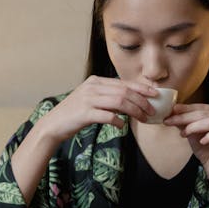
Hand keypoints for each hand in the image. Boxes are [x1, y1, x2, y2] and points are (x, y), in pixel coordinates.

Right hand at [38, 76, 156, 144]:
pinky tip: (121, 126)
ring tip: (143, 119)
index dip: (142, 88)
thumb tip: (131, 102)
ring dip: (135, 111)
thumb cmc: (75, 114)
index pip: (124, 83)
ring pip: (119, 102)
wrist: (53, 125)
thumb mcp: (92, 100)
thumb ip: (109, 98)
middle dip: (142, 101)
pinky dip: (118, 121)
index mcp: (96, 81)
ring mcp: (88, 99)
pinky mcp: (85, 113)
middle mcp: (92, 87)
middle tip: (152, 111)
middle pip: (124, 91)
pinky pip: (108, 116)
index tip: (155, 94)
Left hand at [163, 104, 208, 182]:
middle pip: (206, 114)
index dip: (186, 109)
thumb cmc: (205, 149)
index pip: (202, 107)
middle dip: (186, 117)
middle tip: (171, 121)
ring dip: (195, 127)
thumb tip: (172, 111)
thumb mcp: (192, 133)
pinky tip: (202, 141)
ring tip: (184, 133)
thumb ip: (185, 121)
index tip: (170, 111)